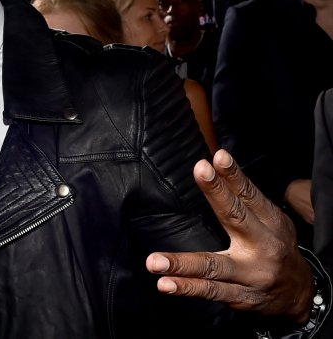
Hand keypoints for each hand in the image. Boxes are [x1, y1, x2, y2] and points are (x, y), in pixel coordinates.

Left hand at [145, 149, 313, 322]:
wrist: (300, 294)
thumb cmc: (276, 248)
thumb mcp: (270, 221)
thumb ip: (244, 199)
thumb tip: (214, 165)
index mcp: (270, 224)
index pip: (249, 195)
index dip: (233, 176)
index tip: (216, 158)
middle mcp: (263, 247)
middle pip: (236, 218)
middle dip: (217, 193)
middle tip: (200, 172)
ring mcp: (251, 275)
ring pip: (214, 267)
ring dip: (182, 264)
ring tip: (155, 261)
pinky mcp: (241, 297)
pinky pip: (211, 291)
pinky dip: (188, 288)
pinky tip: (167, 284)